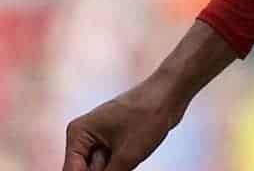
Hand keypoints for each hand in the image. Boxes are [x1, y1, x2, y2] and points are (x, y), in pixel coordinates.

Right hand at [63, 75, 188, 170]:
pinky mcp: (116, 140)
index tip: (113, 167)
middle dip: (107, 170)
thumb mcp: (127, 156)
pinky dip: (123, 165)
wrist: (172, 92)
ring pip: (102, 169)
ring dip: (117, 167)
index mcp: (78, 134)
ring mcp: (100, 137)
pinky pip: (114, 163)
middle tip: (125, 158)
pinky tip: (136, 149)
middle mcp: (84, 135)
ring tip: (133, 147)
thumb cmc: (149, 116)